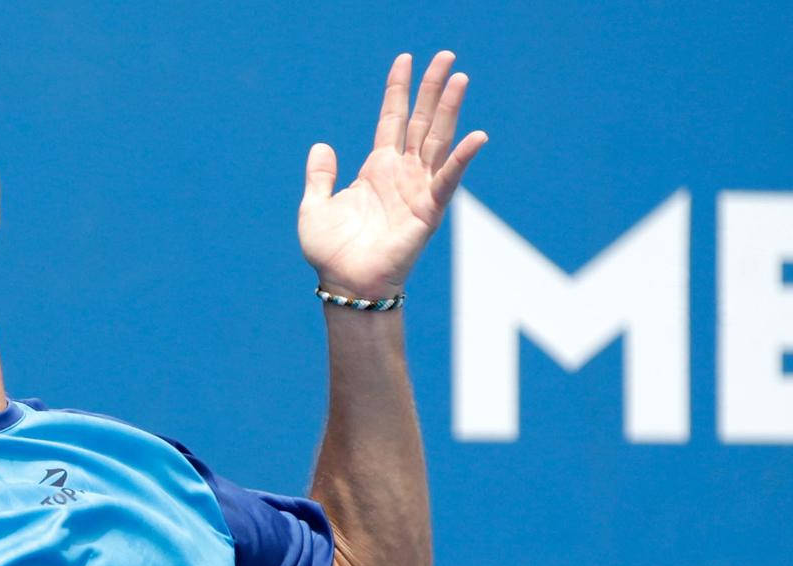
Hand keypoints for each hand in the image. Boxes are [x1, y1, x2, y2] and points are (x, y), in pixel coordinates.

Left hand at [300, 51, 486, 297]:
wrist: (345, 284)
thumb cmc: (332, 252)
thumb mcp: (315, 207)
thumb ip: (319, 175)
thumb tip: (322, 144)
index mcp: (377, 169)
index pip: (391, 119)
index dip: (398, 90)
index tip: (405, 59)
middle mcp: (401, 173)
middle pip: (421, 120)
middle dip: (432, 88)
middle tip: (446, 55)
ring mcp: (417, 189)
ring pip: (437, 140)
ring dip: (449, 109)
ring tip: (460, 77)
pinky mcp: (428, 210)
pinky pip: (447, 180)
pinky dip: (461, 160)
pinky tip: (477, 137)